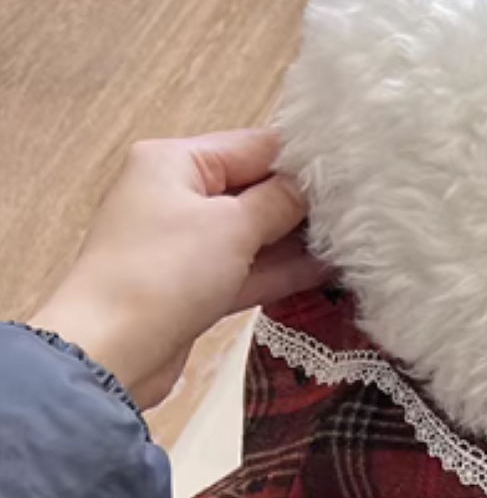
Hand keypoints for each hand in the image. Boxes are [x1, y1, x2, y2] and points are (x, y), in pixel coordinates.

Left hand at [28, 128, 328, 408]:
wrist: (113, 351)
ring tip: (355, 242)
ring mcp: (185, 245)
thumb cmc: (162, 273)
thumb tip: (311, 186)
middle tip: (361, 210)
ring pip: (253, 234)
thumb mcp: (232, 225)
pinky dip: (281, 271)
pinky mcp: (194, 288)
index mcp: (175, 161)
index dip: (303, 159)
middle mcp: (177, 196)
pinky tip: (326, 271)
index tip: (352, 171)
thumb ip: (279, 201)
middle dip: (304, 203)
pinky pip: (247, 270)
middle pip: (254, 189)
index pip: (252, 146)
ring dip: (298, 241)